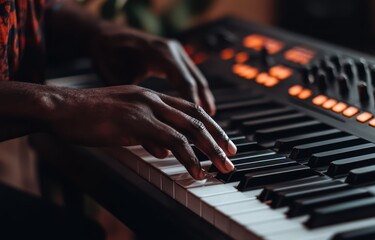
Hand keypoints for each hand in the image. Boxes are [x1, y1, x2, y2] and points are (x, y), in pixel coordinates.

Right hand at [48, 85, 235, 179]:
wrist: (60, 107)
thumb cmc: (88, 116)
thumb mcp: (124, 123)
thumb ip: (147, 133)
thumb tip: (164, 150)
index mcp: (151, 96)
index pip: (190, 109)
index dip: (211, 125)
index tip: (223, 141)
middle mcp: (153, 98)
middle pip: (197, 118)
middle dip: (218, 138)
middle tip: (232, 156)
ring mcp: (145, 108)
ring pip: (189, 129)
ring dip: (209, 150)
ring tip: (222, 167)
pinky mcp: (135, 121)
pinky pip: (170, 140)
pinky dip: (187, 158)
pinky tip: (195, 170)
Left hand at [90, 23, 215, 115]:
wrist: (106, 34)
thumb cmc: (106, 53)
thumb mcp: (115, 76)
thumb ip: (134, 100)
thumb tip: (150, 124)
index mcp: (159, 52)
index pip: (184, 82)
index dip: (192, 105)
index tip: (196, 124)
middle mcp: (171, 49)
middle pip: (196, 80)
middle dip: (203, 104)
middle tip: (208, 125)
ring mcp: (175, 51)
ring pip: (196, 78)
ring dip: (203, 99)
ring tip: (208, 121)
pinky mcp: (175, 56)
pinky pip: (190, 76)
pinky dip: (196, 92)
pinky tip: (198, 108)